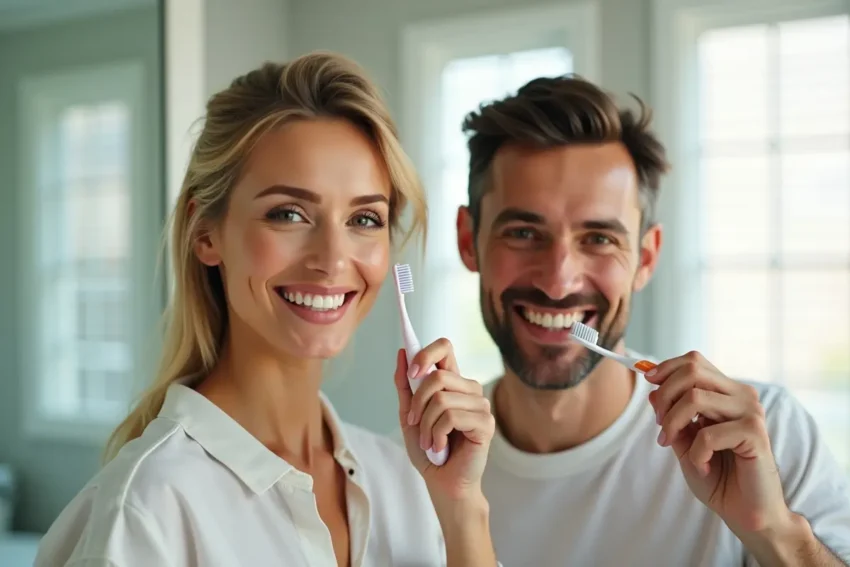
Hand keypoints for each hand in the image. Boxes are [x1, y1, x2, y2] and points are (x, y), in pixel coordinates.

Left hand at [393, 338, 494, 503]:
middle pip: (438, 376)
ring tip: (428, 442)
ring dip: (426, 425)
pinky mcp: (486, 423)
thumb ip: (405, 386)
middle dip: (417, 403)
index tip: (412, 372)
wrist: (442, 483)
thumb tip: (402, 353)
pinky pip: (452, 417)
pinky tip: (440, 447)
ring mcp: (480, 405)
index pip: (445, 347)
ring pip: (442, 399)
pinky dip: (437, 435)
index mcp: (452, 382)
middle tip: (413, 423)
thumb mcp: (409, 415)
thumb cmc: (428, 450)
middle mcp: (469, 389)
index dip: (426, 354)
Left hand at [646, 351, 793, 534]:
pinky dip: (696, 453)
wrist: (747, 512)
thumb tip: (652, 391)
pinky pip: (708, 434)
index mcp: (727, 393)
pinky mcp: (755, 433)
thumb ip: (672, 417)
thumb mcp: (685, 443)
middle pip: (693, 371)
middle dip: (665, 396)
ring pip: (695, 398)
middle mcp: (742, 396)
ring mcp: (751, 412)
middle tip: (660, 426)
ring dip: (673, 424)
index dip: (666, 368)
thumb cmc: (719, 477)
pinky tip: (704, 466)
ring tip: (671, 444)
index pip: (694, 361)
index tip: (648, 383)